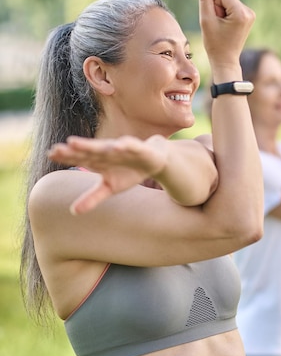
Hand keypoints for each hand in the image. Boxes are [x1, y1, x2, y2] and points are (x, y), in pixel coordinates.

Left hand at [47, 135, 167, 214]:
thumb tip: (73, 212)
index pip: (80, 157)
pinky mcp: (138, 148)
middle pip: (88, 150)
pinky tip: (116, 147)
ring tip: (74, 142)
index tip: (51, 154)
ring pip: (104, 146)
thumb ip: (92, 198)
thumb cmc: (129, 173)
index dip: (66, 156)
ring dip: (90, 145)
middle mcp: (107, 152)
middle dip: (74, 149)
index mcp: (99, 160)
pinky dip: (124, 146)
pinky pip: (130, 146)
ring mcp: (121, 149)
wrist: (154, 161)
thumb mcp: (110, 188)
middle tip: (57, 149)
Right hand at [199, 0, 254, 77]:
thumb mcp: (205, 20)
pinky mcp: (249, 17)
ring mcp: (251, 15)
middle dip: (219, 8)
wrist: (225, 60)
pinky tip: (227, 27)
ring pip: (228, 1)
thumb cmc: (214, 43)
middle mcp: (249, 12)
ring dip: (222, 12)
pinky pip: (233, 6)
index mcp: (241, 13)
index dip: (214, 4)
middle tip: (219, 26)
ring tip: (223, 27)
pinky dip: (227, 14)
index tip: (217, 21)